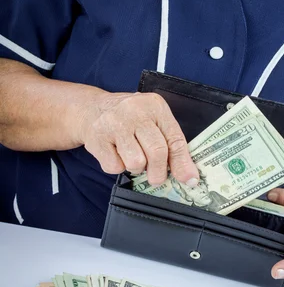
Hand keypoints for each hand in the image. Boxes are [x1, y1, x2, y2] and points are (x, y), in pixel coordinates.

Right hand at [77, 92, 198, 185]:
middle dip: (159, 172)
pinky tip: (116, 153)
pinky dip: (118, 167)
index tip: (189, 180)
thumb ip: (170, 143)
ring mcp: (114, 124)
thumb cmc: (129, 118)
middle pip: (157, 152)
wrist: (91, 108)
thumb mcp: (153, 120)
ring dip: (137, 167)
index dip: (183, 163)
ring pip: (136, 163)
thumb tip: (187, 176)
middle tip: (156, 177)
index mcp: (154, 105)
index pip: (174, 138)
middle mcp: (134, 111)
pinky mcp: (97, 139)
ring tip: (132, 156)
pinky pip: (115, 167)